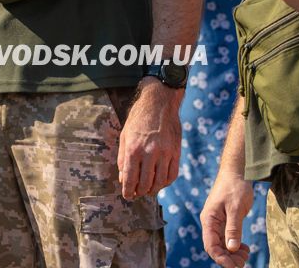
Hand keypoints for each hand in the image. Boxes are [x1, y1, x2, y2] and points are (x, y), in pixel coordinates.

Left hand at [117, 79, 180, 198]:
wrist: (159, 102)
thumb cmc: (138, 118)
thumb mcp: (124, 135)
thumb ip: (122, 159)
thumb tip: (123, 179)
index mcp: (133, 149)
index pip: (130, 179)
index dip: (128, 192)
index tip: (127, 196)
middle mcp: (149, 153)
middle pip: (145, 184)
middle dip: (139, 193)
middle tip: (137, 194)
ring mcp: (164, 153)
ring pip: (160, 182)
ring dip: (153, 190)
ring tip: (148, 190)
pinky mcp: (176, 152)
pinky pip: (172, 174)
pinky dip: (166, 182)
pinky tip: (160, 182)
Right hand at [200, 169, 254, 266]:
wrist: (236, 172)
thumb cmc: (235, 187)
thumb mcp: (235, 208)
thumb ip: (233, 229)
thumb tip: (232, 249)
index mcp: (209, 220)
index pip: (211, 245)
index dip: (221, 258)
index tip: (234, 266)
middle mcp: (211, 223)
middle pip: (216, 248)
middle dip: (228, 258)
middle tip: (243, 263)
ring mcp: (217, 223)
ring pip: (222, 244)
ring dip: (232, 254)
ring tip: (246, 256)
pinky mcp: (225, 221)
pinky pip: (227, 238)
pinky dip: (235, 245)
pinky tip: (245, 248)